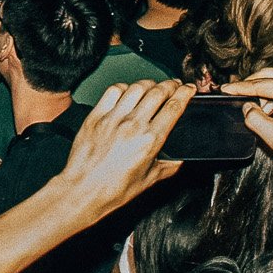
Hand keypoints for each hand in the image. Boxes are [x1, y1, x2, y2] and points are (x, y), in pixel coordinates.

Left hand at [52, 79, 190, 217]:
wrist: (84, 189)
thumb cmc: (113, 188)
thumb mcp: (149, 180)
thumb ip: (168, 167)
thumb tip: (179, 160)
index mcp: (150, 140)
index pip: (173, 107)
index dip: (184, 93)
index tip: (188, 89)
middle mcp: (133, 125)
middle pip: (157, 92)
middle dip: (170, 85)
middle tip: (174, 85)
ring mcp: (113, 118)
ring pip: (135, 88)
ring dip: (149, 83)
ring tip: (154, 86)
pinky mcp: (95, 116)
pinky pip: (112, 92)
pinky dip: (123, 87)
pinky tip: (127, 91)